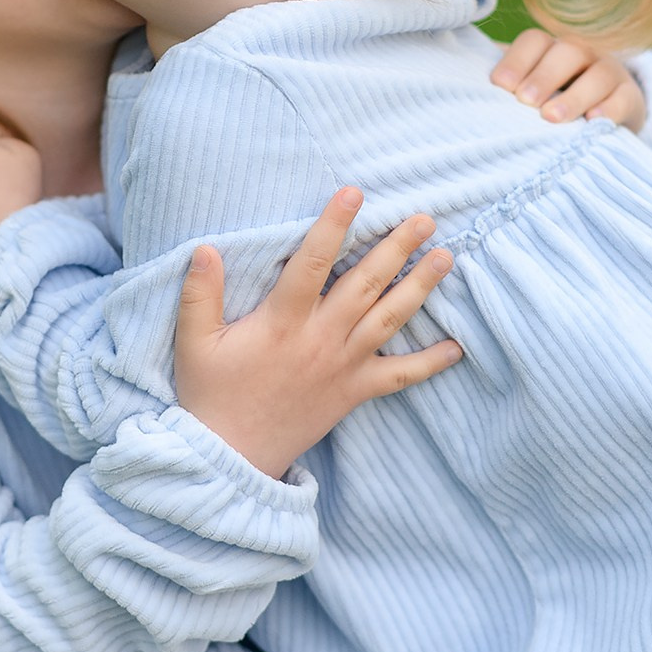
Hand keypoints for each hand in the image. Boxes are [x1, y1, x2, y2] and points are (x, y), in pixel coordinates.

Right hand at [174, 188, 462, 478]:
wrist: (232, 458)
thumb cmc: (212, 396)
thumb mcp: (194, 343)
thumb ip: (200, 294)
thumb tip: (205, 248)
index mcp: (283, 321)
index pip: (313, 262)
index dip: (334, 225)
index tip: (354, 193)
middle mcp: (321, 338)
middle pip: (366, 283)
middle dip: (397, 247)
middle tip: (425, 218)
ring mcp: (343, 366)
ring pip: (390, 319)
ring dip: (421, 287)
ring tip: (445, 258)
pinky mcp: (354, 392)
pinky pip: (400, 377)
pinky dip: (430, 363)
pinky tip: (456, 347)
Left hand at [492, 29, 646, 128]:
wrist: (605, 114)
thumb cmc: (551, 102)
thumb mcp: (528, 91)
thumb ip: (504, 87)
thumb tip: (454, 91)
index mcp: (550, 48)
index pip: (533, 41)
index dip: (516, 60)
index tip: (499, 86)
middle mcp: (581, 53)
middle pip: (566, 52)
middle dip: (543, 76)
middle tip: (525, 103)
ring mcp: (609, 72)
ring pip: (597, 75)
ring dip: (574, 95)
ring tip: (552, 118)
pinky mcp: (631, 98)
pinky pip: (623, 99)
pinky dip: (609, 110)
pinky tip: (594, 124)